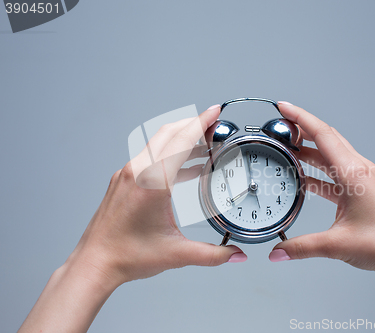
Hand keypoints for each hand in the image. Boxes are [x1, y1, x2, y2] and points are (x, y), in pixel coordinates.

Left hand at [18, 105, 246, 332]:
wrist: (94, 263)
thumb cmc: (127, 256)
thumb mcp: (177, 254)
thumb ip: (213, 255)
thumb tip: (236, 254)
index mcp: (152, 182)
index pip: (181, 141)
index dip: (201, 123)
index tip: (215, 111)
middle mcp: (137, 172)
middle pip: (168, 134)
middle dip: (193, 124)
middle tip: (214, 125)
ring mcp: (127, 174)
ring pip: (157, 144)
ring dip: (182, 141)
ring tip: (205, 147)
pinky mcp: (122, 181)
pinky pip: (149, 158)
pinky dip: (170, 156)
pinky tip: (185, 169)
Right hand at [269, 102, 374, 277]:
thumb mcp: (337, 244)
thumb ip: (302, 247)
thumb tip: (278, 252)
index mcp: (354, 173)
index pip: (322, 135)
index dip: (300, 118)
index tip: (283, 107)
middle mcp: (359, 170)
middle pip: (326, 138)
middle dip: (301, 129)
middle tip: (280, 126)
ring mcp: (362, 179)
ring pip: (331, 154)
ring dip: (309, 150)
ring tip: (287, 149)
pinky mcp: (362, 189)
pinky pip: (335, 172)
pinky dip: (318, 170)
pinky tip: (303, 177)